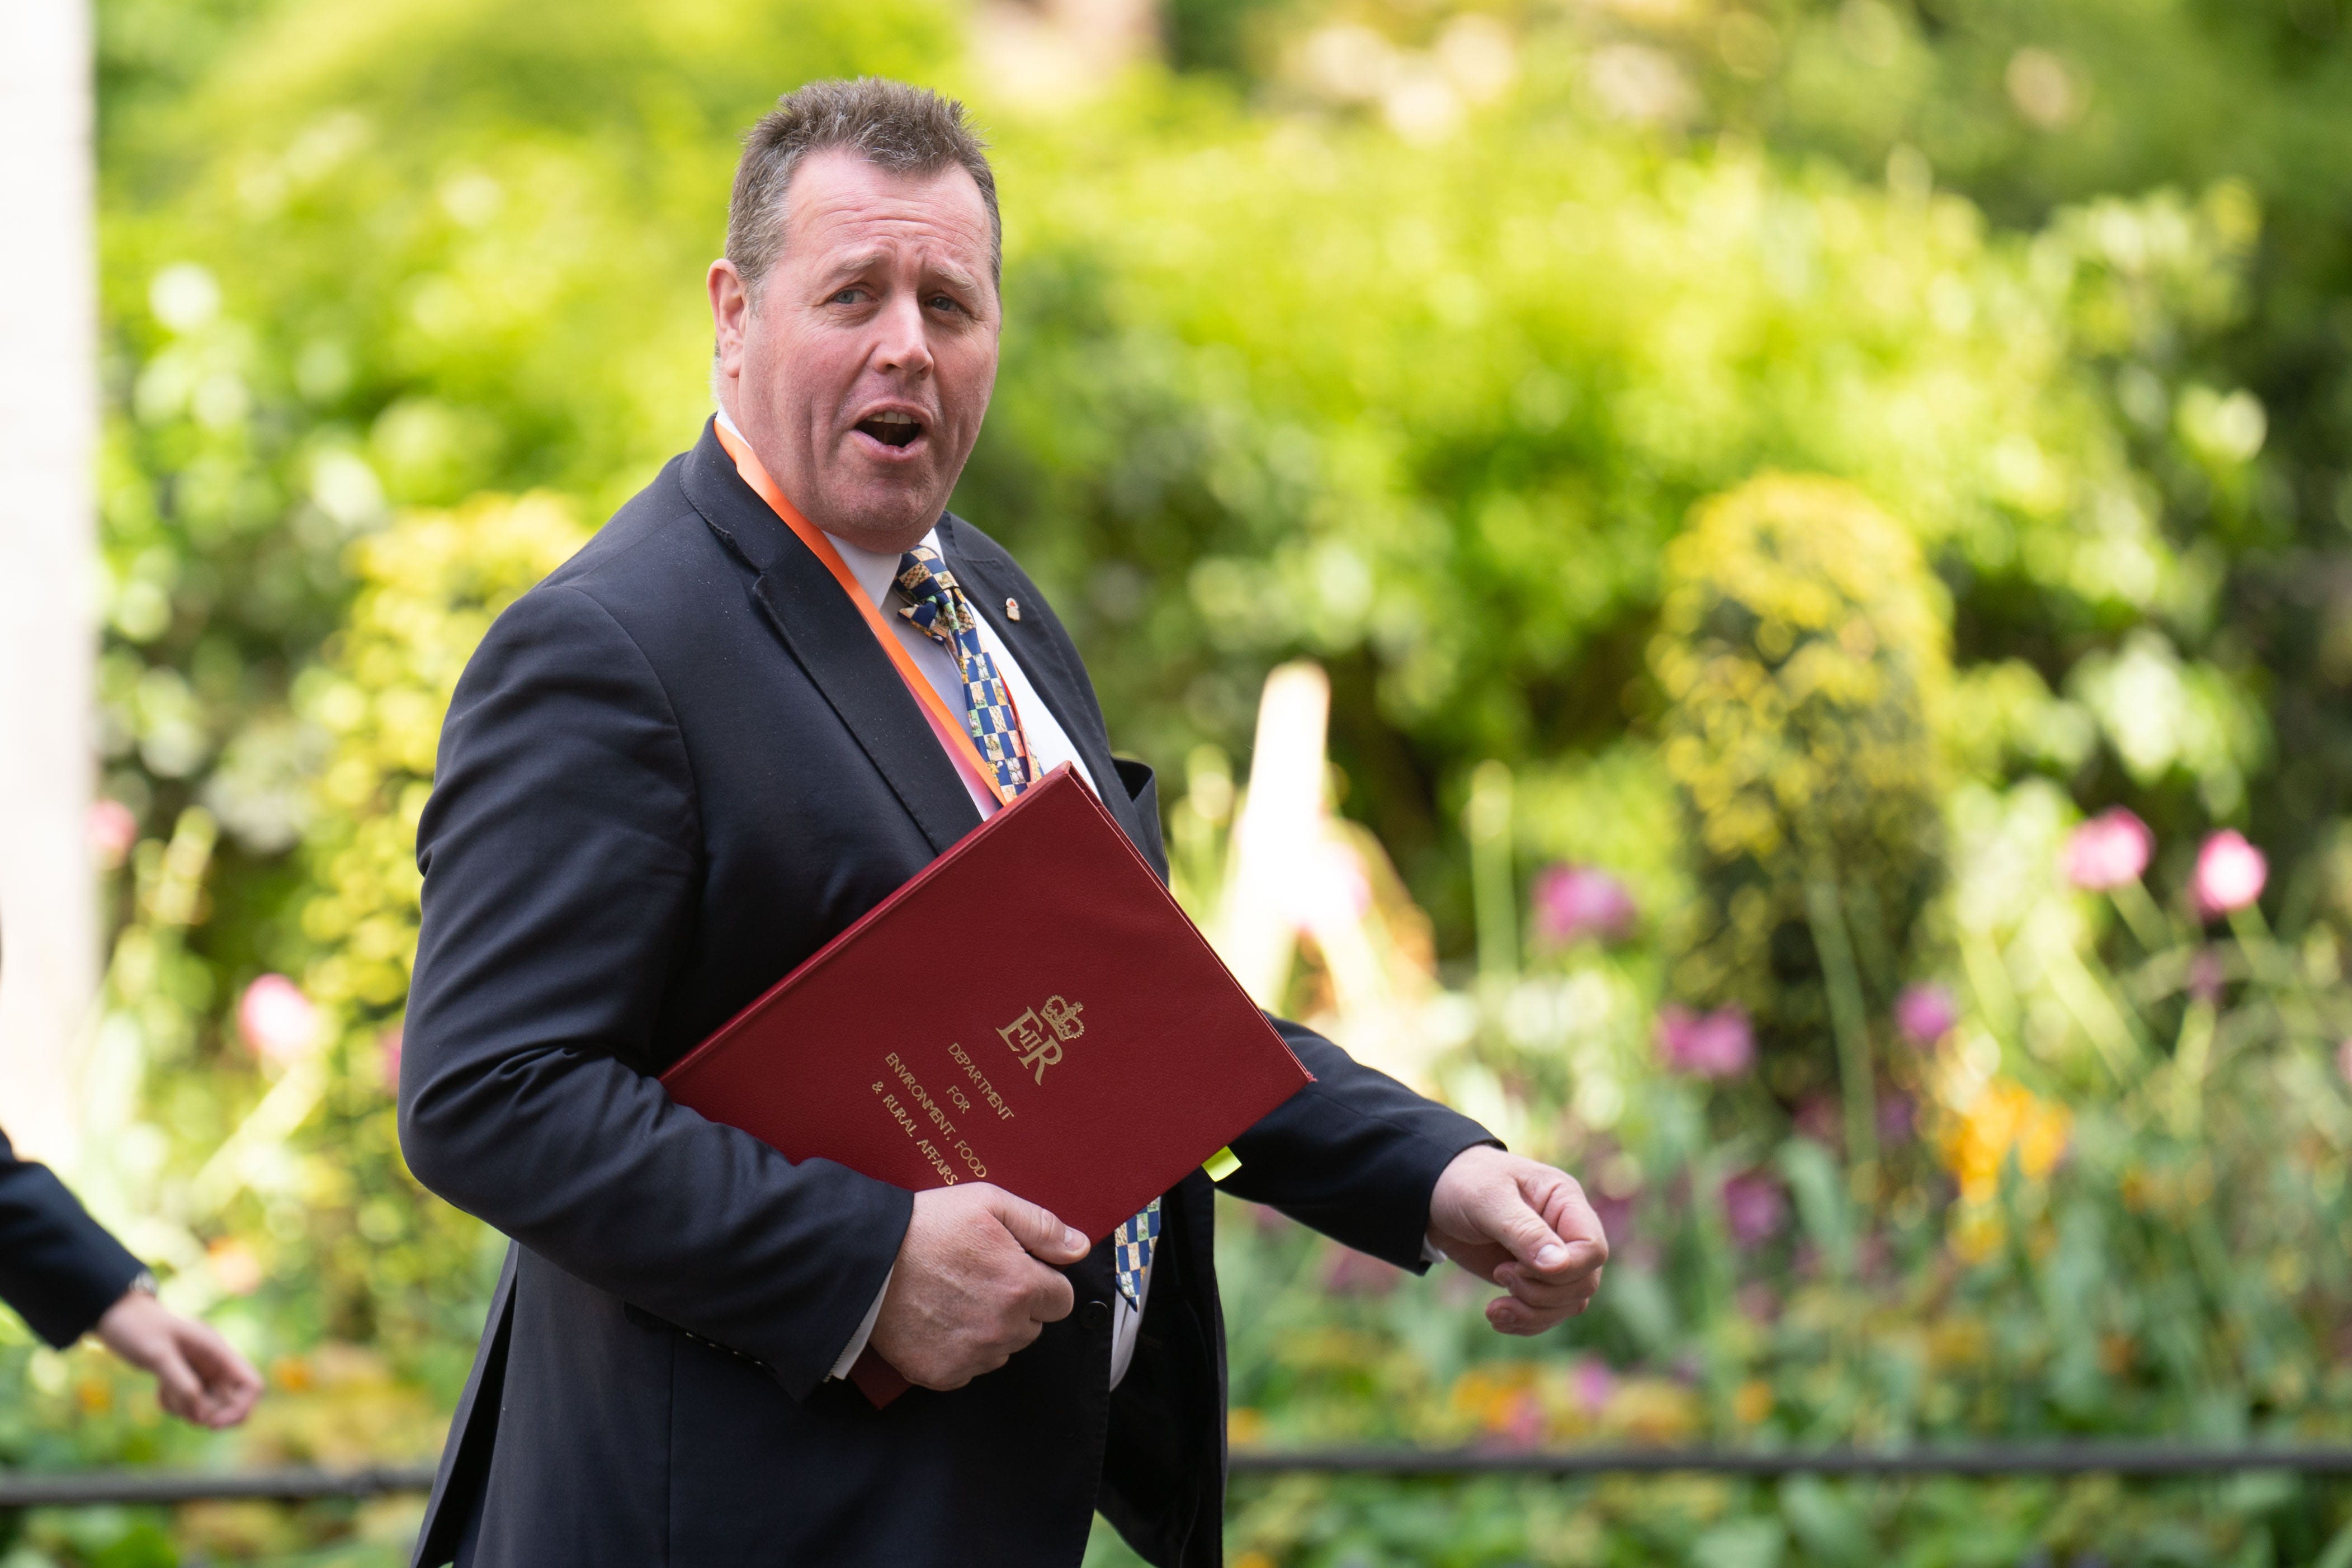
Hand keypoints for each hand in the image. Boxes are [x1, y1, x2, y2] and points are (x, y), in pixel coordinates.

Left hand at [94, 1288, 262, 1427]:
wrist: (117, 1316)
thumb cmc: (137, 1328)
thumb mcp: (157, 1354)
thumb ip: (180, 1382)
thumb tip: (201, 1414)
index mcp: (217, 1351)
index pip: (252, 1386)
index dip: (240, 1409)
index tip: (211, 1424)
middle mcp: (215, 1363)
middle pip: (231, 1402)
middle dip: (207, 1413)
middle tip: (181, 1410)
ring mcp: (200, 1372)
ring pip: (207, 1406)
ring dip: (186, 1408)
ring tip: (163, 1390)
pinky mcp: (184, 1378)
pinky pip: (188, 1404)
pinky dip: (174, 1405)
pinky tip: (159, 1389)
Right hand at [867, 1183, 1089, 1390]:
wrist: (864, 1259)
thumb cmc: (927, 1225)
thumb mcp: (989, 1204)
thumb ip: (1042, 1227)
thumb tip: (1079, 1247)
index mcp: (1021, 1287)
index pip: (1061, 1300)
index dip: (1041, 1282)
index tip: (1016, 1269)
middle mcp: (1002, 1329)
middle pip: (1032, 1327)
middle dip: (1017, 1306)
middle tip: (979, 1279)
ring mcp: (971, 1356)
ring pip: (1002, 1350)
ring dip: (991, 1331)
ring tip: (956, 1298)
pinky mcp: (941, 1374)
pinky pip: (969, 1369)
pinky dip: (959, 1351)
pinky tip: (939, 1322)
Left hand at [1426, 1145, 1608, 1335]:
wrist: (1435, 1197)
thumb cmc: (1463, 1184)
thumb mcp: (1488, 1200)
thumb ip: (1524, 1231)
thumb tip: (1559, 1266)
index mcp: (1565, 1201)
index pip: (1592, 1249)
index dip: (1564, 1270)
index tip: (1515, 1266)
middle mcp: (1567, 1232)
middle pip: (1584, 1283)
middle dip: (1541, 1294)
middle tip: (1500, 1275)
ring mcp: (1553, 1259)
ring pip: (1570, 1304)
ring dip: (1532, 1314)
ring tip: (1493, 1310)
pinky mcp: (1535, 1280)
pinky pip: (1548, 1314)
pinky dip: (1525, 1323)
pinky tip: (1496, 1316)